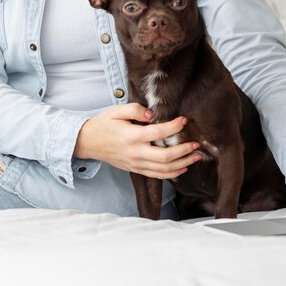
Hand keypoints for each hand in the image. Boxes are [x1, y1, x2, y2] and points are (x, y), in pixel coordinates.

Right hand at [74, 103, 201, 178]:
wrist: (88, 142)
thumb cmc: (104, 124)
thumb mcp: (117, 111)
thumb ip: (135, 110)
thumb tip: (152, 115)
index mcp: (131, 137)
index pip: (158, 133)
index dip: (174, 127)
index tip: (184, 120)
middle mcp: (135, 153)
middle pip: (165, 158)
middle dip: (184, 151)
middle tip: (197, 144)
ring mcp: (136, 164)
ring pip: (163, 170)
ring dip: (183, 164)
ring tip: (196, 157)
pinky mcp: (135, 169)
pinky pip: (156, 175)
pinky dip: (172, 174)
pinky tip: (182, 168)